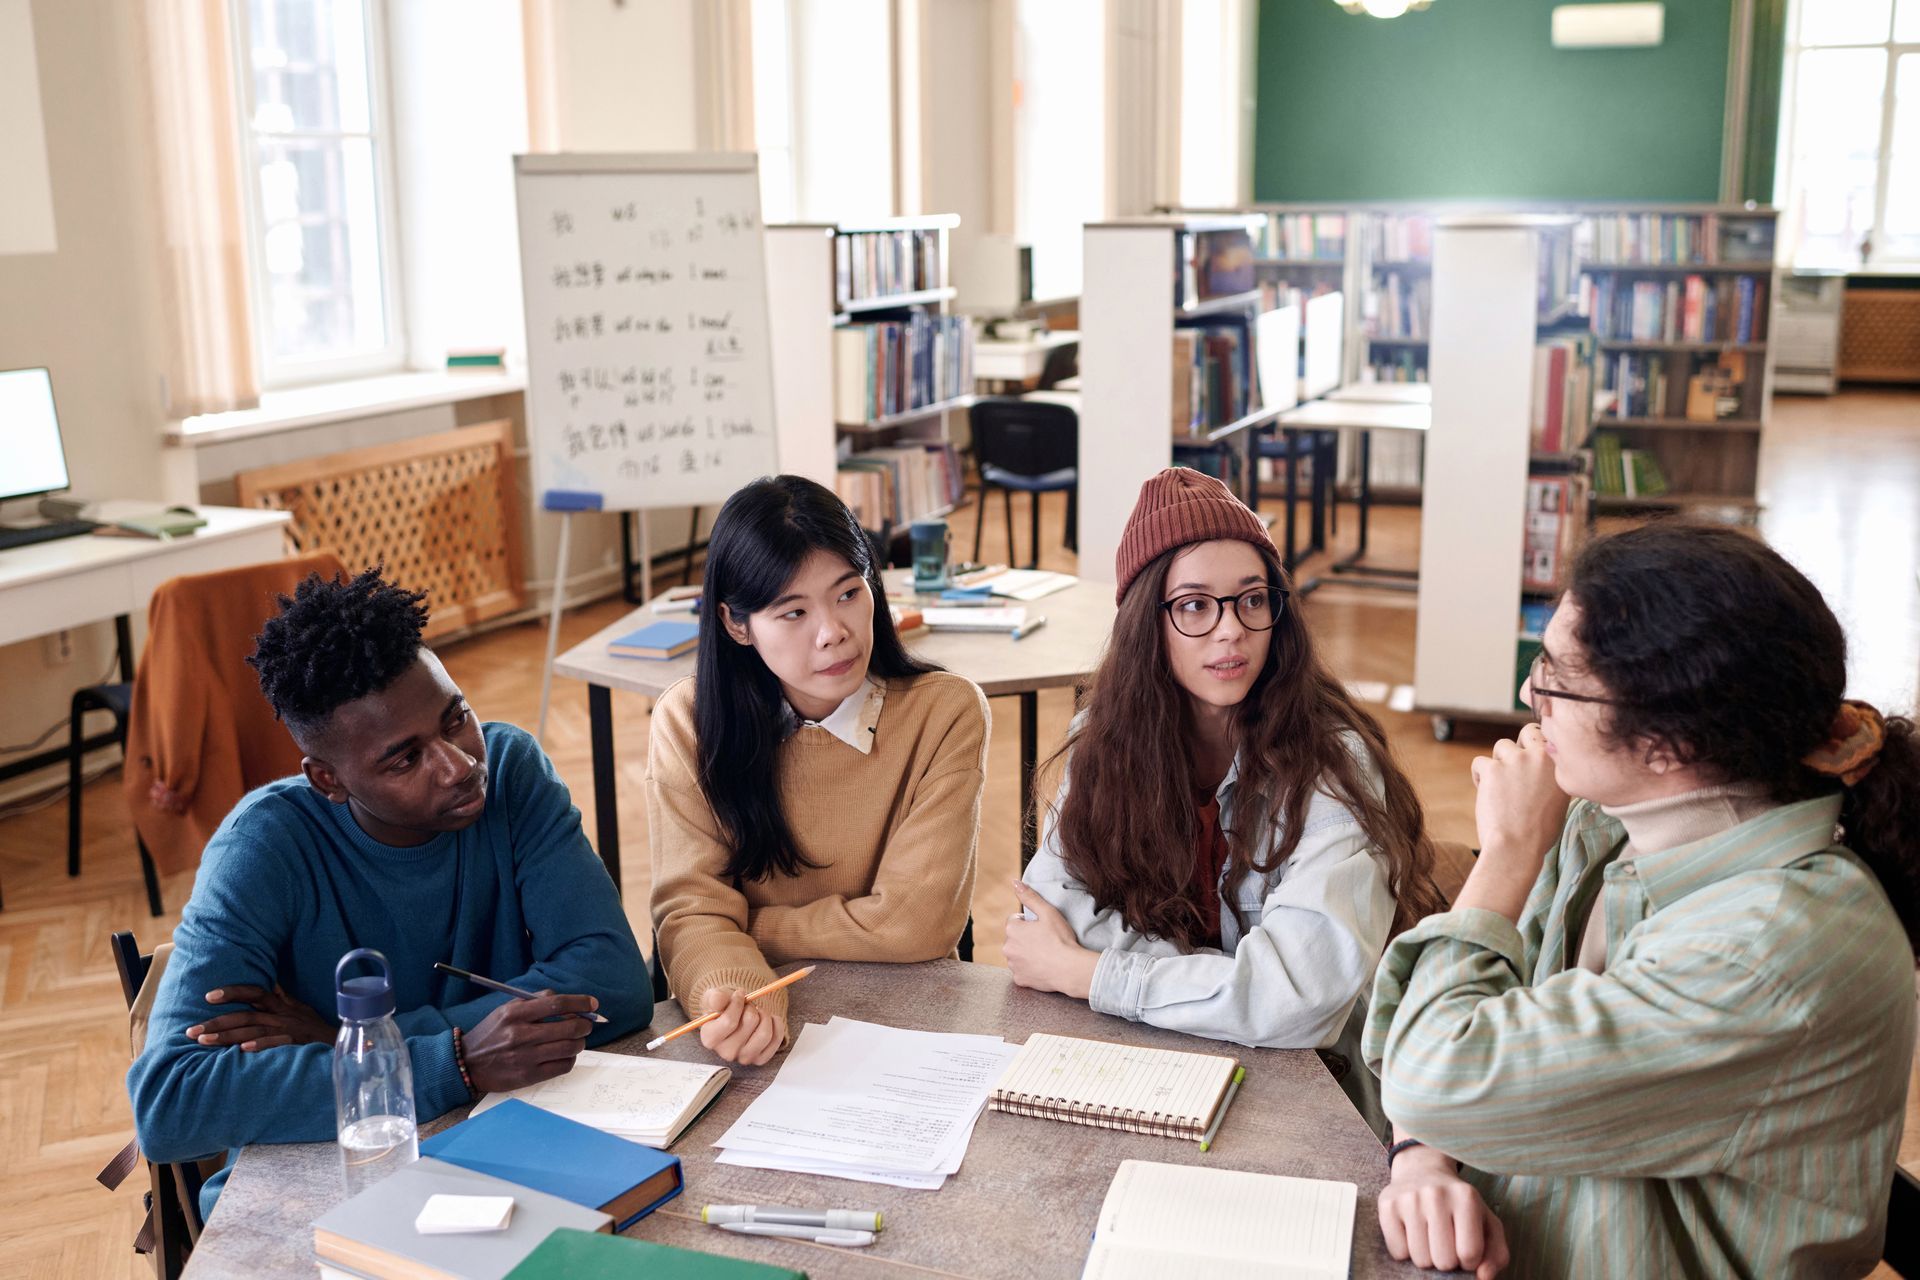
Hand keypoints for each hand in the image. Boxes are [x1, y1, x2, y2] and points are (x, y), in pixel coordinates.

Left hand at [187, 984, 333, 1050]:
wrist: (341, 1044)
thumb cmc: (316, 1028)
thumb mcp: (299, 1009)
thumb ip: (281, 998)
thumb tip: (267, 984)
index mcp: (281, 1005)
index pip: (254, 992)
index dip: (232, 992)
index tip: (208, 996)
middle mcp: (282, 1015)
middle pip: (245, 1015)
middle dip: (216, 1022)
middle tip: (190, 1031)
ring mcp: (289, 1029)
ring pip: (253, 1030)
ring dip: (227, 1036)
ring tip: (203, 1041)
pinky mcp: (297, 1043)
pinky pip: (277, 1043)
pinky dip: (261, 1045)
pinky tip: (243, 1050)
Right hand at [462, 991, 597, 1094]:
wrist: (467, 1064)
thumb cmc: (492, 1033)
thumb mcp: (507, 1010)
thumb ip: (535, 1001)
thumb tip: (568, 1002)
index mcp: (515, 1014)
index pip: (557, 1003)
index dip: (580, 1002)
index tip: (592, 1004)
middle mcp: (521, 1035)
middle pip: (570, 1027)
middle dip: (585, 1025)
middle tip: (586, 1024)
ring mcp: (526, 1057)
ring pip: (570, 1047)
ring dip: (579, 1042)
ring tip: (575, 1040)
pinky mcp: (529, 1076)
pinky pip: (563, 1066)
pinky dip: (570, 1059)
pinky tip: (565, 1055)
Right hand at [698, 988, 782, 1065]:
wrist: (734, 1018)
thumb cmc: (723, 1008)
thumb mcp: (715, 998)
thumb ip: (715, 998)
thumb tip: (717, 999)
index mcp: (710, 1038)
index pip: (729, 1021)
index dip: (738, 1002)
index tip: (740, 993)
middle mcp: (726, 1052)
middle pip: (750, 1021)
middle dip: (751, 1007)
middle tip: (747, 1006)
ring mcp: (744, 1058)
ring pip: (765, 1033)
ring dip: (765, 1015)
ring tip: (757, 1012)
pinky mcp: (760, 1059)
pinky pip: (776, 1039)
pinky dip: (776, 1024)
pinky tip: (769, 1018)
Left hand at [1004, 880, 1098, 999]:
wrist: (1070, 969)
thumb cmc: (1061, 939)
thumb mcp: (1048, 912)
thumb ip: (1029, 896)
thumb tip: (1014, 882)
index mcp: (1012, 929)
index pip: (1015, 920)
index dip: (1029, 922)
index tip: (1042, 927)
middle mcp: (1007, 948)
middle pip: (1015, 938)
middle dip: (1026, 938)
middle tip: (1046, 941)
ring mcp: (1013, 965)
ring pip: (1018, 955)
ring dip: (1027, 954)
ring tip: (1046, 954)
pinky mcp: (1020, 980)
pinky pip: (1022, 972)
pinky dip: (1030, 970)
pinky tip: (1043, 967)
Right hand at [1378, 1146, 1508, 1278]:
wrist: (1422, 1170)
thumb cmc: (1459, 1205)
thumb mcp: (1487, 1223)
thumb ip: (1497, 1254)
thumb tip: (1483, 1277)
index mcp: (1466, 1197)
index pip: (1469, 1254)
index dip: (1469, 1261)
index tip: (1465, 1248)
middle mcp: (1435, 1194)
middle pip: (1444, 1260)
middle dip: (1447, 1260)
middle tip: (1445, 1243)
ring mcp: (1408, 1198)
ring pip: (1420, 1260)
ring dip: (1427, 1257)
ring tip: (1429, 1237)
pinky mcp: (1387, 1205)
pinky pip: (1398, 1252)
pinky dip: (1406, 1250)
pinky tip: (1412, 1232)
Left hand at [1470, 722, 1568, 880]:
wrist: (1518, 846)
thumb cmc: (1538, 833)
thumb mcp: (1559, 802)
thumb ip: (1552, 779)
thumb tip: (1541, 772)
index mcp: (1560, 766)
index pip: (1549, 737)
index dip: (1537, 744)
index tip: (1530, 758)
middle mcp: (1541, 757)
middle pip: (1527, 732)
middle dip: (1520, 746)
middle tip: (1513, 769)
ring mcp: (1516, 760)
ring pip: (1501, 746)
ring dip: (1498, 763)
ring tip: (1499, 788)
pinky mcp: (1492, 768)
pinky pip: (1480, 762)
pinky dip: (1479, 776)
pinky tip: (1485, 793)